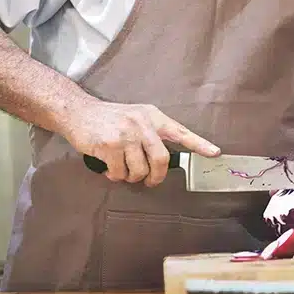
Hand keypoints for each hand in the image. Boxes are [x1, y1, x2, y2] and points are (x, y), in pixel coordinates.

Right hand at [64, 100, 219, 186]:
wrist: (78, 111)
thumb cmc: (110, 118)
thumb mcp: (136, 116)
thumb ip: (152, 132)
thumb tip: (164, 159)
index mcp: (153, 116)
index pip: (181, 131)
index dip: (199, 144)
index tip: (215, 153)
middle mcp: (142, 123)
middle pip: (162, 159)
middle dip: (157, 177)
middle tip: (150, 182)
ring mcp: (126, 134)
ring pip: (140, 170)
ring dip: (132, 177)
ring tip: (123, 170)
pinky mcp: (110, 145)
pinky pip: (121, 173)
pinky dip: (116, 176)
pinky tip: (110, 169)